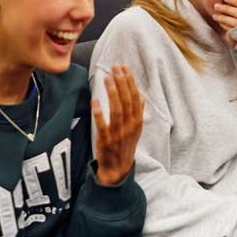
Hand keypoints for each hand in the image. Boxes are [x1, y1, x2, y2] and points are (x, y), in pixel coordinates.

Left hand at [91, 65, 144, 184]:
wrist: (118, 169)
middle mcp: (130, 126)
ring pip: (117, 110)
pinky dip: (99, 112)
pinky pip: (103, 124)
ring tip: (107, 77)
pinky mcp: (106, 140)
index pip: (135, 97)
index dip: (130, 81)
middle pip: (127, 100)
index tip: (124, 68)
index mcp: (137, 121)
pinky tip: (95, 99)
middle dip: (121, 82)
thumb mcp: (136, 129)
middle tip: (115, 67)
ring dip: (112, 92)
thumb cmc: (126, 145)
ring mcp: (118, 133)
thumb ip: (138, 112)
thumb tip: (141, 96)